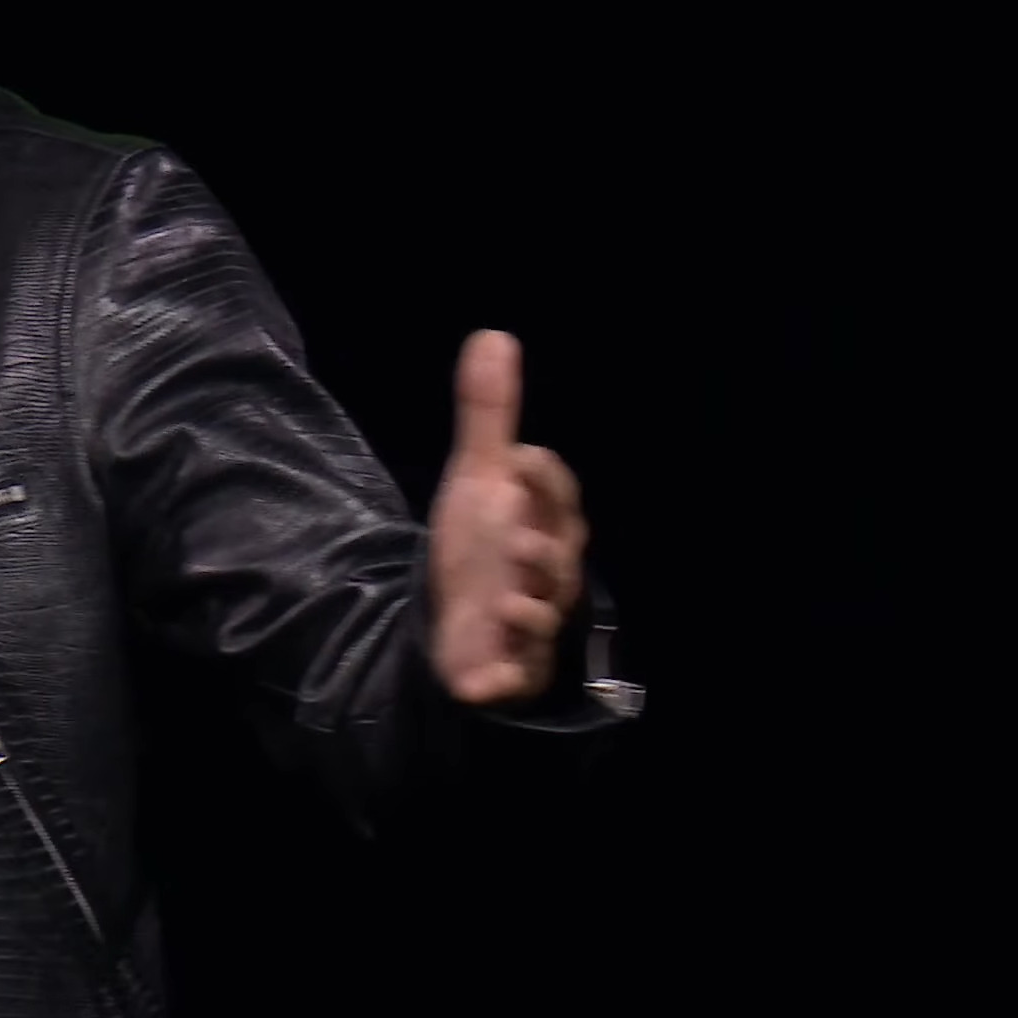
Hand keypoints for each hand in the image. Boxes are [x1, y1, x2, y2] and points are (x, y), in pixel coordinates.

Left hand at [428, 330, 590, 707]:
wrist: (459, 619)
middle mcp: (545, 575)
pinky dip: (495, 681)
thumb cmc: (483, 545)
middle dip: (543, 550)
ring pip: (540, 620)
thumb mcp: (479, 479)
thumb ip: (487, 415)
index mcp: (544, 525)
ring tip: (506, 602)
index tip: (521, 454)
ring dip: (527, 612)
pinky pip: (507, 679)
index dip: (544, 480)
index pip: (557, 499)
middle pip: (558, 561)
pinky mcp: (507, 670)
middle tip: (519, 538)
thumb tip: (493, 335)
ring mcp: (528, 625)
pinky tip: (476, 682)